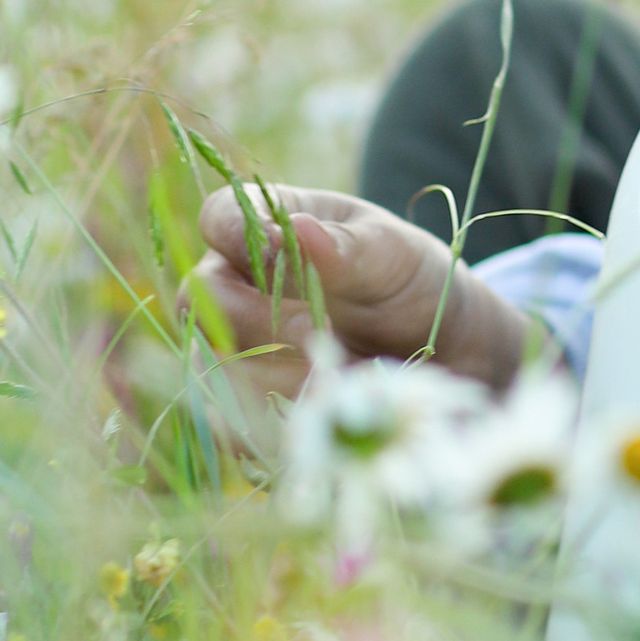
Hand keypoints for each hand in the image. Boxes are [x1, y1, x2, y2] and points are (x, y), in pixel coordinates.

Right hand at [187, 183, 530, 397]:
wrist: (440, 352)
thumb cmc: (408, 281)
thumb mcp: (391, 256)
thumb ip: (345, 247)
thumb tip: (297, 229)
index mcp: (271, 225)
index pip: (219, 217)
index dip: (231, 233)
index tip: (272, 253)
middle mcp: (243, 284)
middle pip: (199, 299)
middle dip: (253, 320)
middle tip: (314, 332)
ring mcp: (241, 345)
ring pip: (210, 365)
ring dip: (268, 376)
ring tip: (331, 377)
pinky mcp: (252, 403)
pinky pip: (228, 421)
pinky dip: (266, 423)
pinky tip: (314, 415)